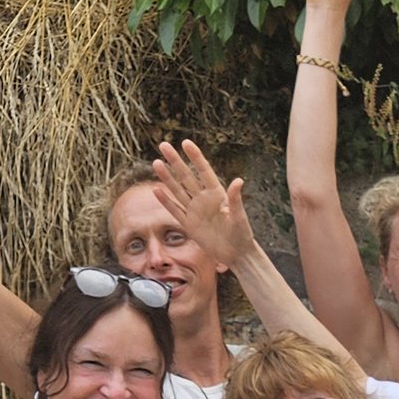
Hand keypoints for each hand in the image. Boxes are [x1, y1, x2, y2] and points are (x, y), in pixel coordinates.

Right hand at [150, 139, 257, 269]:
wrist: (237, 254)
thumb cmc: (242, 234)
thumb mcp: (239, 217)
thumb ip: (236, 200)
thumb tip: (238, 181)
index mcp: (217, 194)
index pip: (204, 171)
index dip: (195, 157)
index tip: (186, 143)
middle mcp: (204, 200)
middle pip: (186, 177)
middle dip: (175, 161)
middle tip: (163, 145)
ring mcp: (195, 211)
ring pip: (177, 191)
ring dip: (167, 177)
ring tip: (156, 163)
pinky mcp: (189, 225)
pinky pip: (175, 211)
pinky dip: (166, 201)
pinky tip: (156, 190)